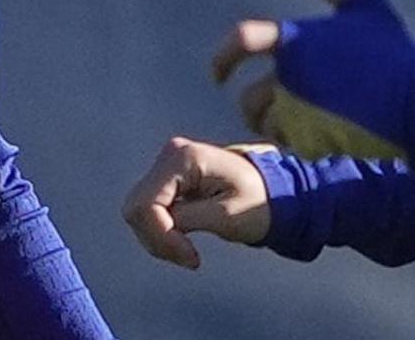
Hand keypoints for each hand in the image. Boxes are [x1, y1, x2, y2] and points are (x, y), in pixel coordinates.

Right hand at [122, 137, 270, 268]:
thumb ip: (185, 219)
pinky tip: (182, 241)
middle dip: (157, 239)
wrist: (277, 193)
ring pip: (137, 210)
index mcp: (183, 158)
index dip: (162, 236)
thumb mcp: (225, 215)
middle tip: (187, 258)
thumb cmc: (260, 202)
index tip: (192, 258)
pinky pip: (147, 210)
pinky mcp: (167, 179)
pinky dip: (160, 231)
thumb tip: (158, 226)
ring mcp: (166, 165)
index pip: (148, 204)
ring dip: (157, 238)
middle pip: (137, 208)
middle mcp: (169, 155)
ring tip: (186, 253)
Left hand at [209, 0, 411, 159]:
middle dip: (253, 111)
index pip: (242, 41)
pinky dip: (298, 147)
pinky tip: (320, 143)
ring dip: (276, 130)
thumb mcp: (366, 10)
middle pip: (250, 99)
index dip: (224, 57)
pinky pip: (289, 147)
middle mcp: (289, 73)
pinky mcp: (311, 140)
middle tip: (263, 117)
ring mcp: (297, 109)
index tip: (218, 76)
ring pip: (266, 125)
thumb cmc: (396, 56)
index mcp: (294, 38)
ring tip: (300, 130)